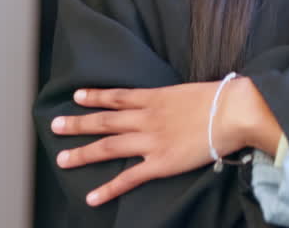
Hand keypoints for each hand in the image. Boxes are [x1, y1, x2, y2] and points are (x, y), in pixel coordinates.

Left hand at [50, 79, 278, 206]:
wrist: (232, 112)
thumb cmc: (220, 98)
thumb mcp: (191, 91)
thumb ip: (176, 98)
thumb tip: (176, 102)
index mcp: (155, 97)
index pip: (118, 97)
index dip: (96, 96)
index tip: (77, 96)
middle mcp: (146, 118)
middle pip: (105, 121)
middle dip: (78, 124)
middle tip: (55, 125)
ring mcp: (150, 141)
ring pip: (109, 146)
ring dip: (84, 153)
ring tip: (62, 158)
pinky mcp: (160, 163)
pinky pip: (129, 178)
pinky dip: (109, 189)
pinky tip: (92, 197)